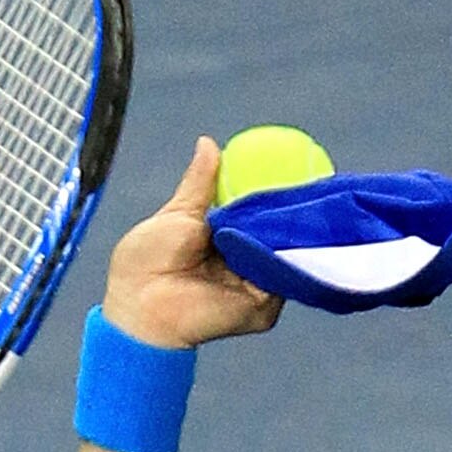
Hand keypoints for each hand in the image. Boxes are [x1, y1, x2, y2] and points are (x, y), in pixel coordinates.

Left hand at [99, 137, 282, 352]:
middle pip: (280, 232)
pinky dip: (288, 256)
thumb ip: (200, 182)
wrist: (139, 308)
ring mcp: (257, 285)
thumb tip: (210, 142)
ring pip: (287, 252)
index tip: (295, 162)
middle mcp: (245, 261)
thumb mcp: (178, 213)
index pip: (260, 212)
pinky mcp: (262, 309)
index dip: (276, 191)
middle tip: (312, 177)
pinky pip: (284, 278)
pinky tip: (289, 233)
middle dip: (294, 208)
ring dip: (293, 230)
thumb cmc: (146, 263)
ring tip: (302, 200)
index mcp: (227, 238)